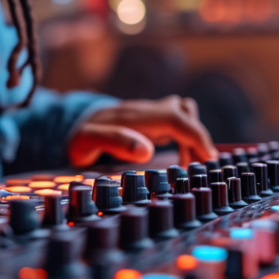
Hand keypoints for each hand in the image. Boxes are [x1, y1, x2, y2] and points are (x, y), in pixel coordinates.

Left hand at [67, 95, 216, 167]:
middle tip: (201, 167)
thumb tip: (146, 150)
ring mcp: (148, 113)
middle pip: (184, 113)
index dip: (195, 135)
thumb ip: (115, 142)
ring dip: (192, 137)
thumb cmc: (78, 136)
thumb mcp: (87, 142)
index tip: (208, 158)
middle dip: (198, 138)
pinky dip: (186, 138)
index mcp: (133, 116)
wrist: (71, 123)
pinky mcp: (150, 120)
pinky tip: (180, 158)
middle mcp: (144, 110)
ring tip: (190, 165)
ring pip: (184, 115)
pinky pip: (177, 122)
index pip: (175, 117)